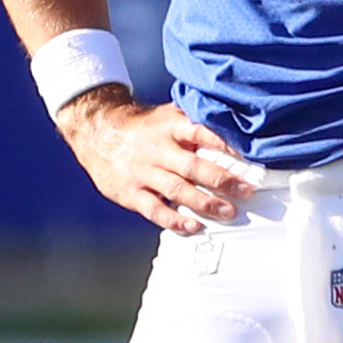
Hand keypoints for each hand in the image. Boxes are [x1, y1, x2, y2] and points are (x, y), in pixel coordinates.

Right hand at [63, 89, 252, 232]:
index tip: (244, 154)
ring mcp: (143, 172)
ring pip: (177, 190)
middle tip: (245, 190)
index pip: (199, 131)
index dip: (222, 142)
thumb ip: (194, 124)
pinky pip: (155, 210)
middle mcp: (157, 149)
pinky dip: (175, 220)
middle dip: (222, 180)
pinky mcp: (131, 193)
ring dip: (205, 203)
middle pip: (192, 166)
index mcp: (169, 126)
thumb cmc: (143, 128)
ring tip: (228, 211)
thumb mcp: (167, 116)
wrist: (97, 133)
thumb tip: (234, 131)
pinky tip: (193, 226)